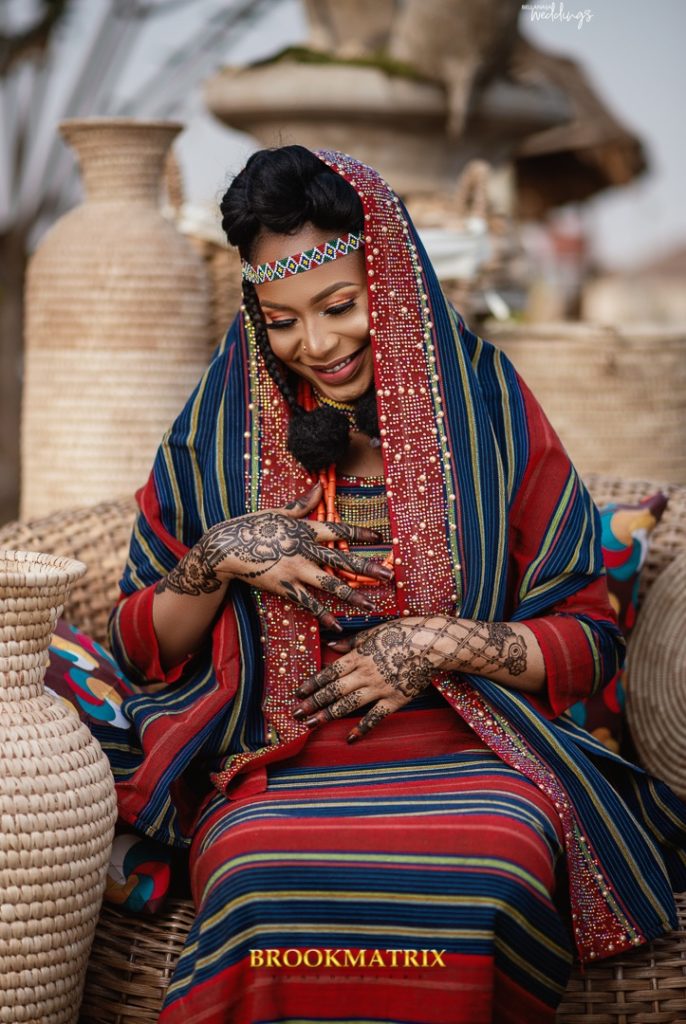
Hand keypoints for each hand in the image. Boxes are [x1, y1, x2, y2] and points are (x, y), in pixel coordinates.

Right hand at [155, 482, 393, 631]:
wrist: (226, 548)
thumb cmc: (252, 527)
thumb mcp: (278, 512)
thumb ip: (303, 504)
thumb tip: (319, 485)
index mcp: (305, 530)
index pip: (338, 531)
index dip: (359, 534)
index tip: (378, 538)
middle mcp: (304, 550)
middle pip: (341, 560)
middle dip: (367, 568)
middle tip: (388, 575)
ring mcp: (295, 570)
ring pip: (329, 584)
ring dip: (352, 595)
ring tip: (370, 605)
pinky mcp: (284, 586)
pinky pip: (308, 603)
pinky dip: (323, 614)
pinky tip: (337, 624)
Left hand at [290, 615, 452, 740]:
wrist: (430, 644)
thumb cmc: (402, 633)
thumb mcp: (373, 633)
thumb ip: (351, 642)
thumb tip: (331, 645)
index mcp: (358, 656)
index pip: (329, 673)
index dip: (312, 684)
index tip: (297, 693)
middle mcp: (364, 673)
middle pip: (333, 690)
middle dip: (312, 703)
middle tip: (296, 714)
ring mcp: (379, 688)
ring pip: (347, 704)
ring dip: (327, 715)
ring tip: (310, 725)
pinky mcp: (394, 699)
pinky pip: (375, 717)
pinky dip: (362, 728)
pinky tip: (350, 738)